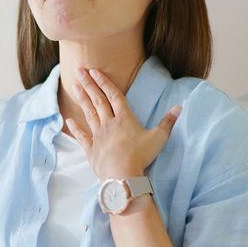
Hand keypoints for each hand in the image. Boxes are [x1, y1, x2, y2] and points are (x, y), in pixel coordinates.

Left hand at [66, 67, 181, 180]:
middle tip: (79, 71)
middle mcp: (109, 124)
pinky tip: (68, 120)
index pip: (114, 96)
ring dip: (82, 99)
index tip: (94, 71)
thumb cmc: (141, 156)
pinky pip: (82, 137)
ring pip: (89, 114)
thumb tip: (179, 107)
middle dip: (89, 84)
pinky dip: (75, 128)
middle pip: (98, 100)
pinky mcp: (91, 150)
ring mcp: (98, 136)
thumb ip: (168, 122)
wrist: (122, 175)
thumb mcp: (158, 138)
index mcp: (124, 119)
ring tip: (74, 86)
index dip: (104, 82)